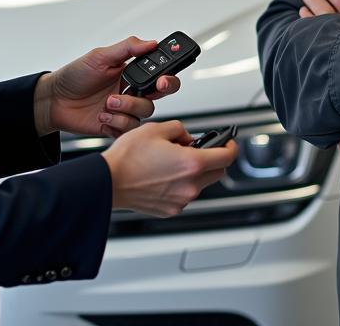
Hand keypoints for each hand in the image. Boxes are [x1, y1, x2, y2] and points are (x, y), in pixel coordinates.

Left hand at [34, 37, 180, 138]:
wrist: (54, 101)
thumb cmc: (74, 76)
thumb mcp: (99, 56)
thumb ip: (127, 48)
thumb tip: (151, 42)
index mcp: (131, 72)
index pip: (159, 71)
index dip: (168, 75)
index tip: (163, 77)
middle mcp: (131, 90)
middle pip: (160, 93)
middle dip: (158, 92)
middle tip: (147, 89)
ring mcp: (125, 109)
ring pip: (145, 111)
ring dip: (127, 107)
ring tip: (108, 102)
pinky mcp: (117, 126)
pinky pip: (130, 128)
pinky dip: (117, 122)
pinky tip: (103, 116)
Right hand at [101, 119, 237, 216]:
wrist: (108, 181)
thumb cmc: (128, 157)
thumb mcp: (156, 128)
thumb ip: (179, 130)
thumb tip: (187, 138)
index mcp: (191, 163)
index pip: (226, 156)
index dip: (231, 146)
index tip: (229, 141)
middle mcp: (190, 185)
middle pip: (217, 172)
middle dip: (213, 158)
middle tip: (199, 148)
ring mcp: (181, 200)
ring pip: (200, 184)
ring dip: (195, 171)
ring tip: (172, 160)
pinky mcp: (170, 209)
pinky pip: (184, 194)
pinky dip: (181, 183)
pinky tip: (163, 174)